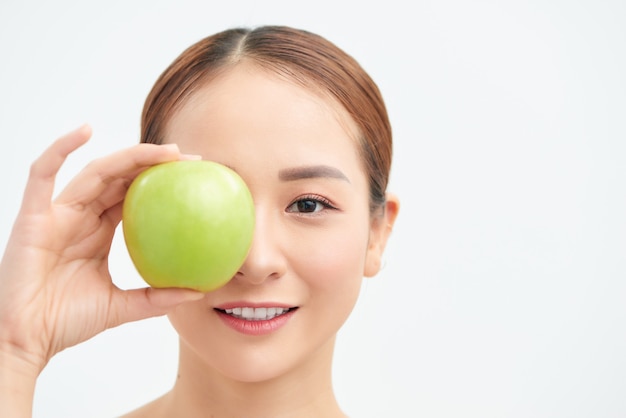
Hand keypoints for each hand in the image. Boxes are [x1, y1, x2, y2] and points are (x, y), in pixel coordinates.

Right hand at [0, 125, 203, 374]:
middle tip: (191, 159)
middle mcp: (81, 215)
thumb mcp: (122, 307)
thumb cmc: (67, 322)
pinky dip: (60, 148)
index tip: (197, 178)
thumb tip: (198, 292)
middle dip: (154, 163)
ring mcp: (57, 213)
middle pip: (121, 177)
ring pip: (95, 172)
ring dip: (129, 156)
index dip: (163, 183)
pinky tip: (85, 130)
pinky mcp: (33, 215)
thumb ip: (156, 298)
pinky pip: (42, 174)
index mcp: (99, 231)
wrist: (26, 340)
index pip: (135, 196)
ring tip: (164, 150)